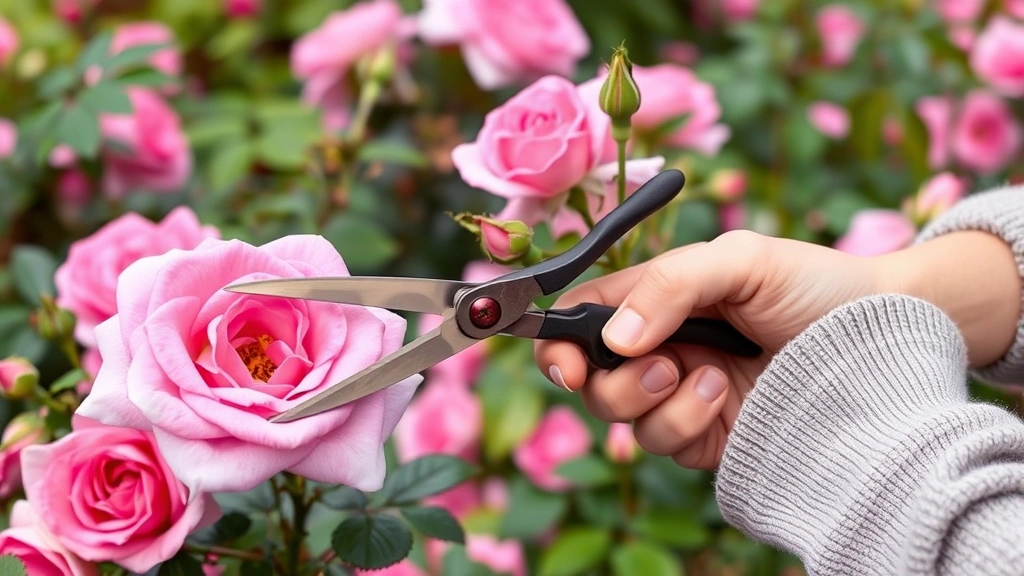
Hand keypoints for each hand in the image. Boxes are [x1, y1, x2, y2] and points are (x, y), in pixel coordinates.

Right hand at [534, 229, 1020, 469]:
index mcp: (655, 300)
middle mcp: (660, 348)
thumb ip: (669, 284)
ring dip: (651, 398)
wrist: (880, 338)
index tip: (566, 362)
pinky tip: (726, 396)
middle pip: (590, 378)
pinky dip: (686, 422)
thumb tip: (612, 338)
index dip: (560, 342)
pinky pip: (663, 442)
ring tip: (706, 374)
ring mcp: (681, 396)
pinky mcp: (705, 437)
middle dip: (603, 378)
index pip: (583, 319)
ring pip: (620, 418)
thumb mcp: (740, 261)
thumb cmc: (813, 285)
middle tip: (648, 364)